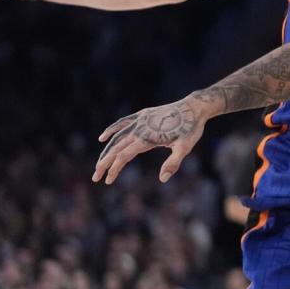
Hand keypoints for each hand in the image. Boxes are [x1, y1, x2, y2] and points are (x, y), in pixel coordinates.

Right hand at [93, 97, 208, 184]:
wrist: (194, 107)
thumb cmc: (191, 129)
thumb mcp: (185, 147)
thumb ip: (173, 163)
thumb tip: (162, 179)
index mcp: (147, 138)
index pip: (124, 156)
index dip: (114, 169)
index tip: (108, 181)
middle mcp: (140, 128)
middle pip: (116, 148)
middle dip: (105, 163)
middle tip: (95, 177)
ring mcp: (140, 120)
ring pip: (117, 137)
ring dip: (107, 150)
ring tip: (100, 164)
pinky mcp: (143, 115)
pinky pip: (123, 123)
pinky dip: (112, 130)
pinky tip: (103, 137)